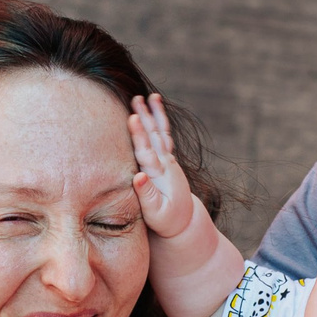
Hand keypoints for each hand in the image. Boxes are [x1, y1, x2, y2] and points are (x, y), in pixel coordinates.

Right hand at [126, 94, 195, 236]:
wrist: (184, 220)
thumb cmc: (165, 220)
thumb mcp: (155, 214)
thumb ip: (147, 196)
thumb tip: (137, 178)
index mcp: (158, 175)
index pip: (146, 152)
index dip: (139, 135)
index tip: (133, 117)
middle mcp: (164, 164)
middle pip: (153, 137)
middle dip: (145, 117)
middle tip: (136, 98)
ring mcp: (168, 161)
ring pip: (160, 132)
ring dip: (154, 114)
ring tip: (150, 96)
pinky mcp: (168, 160)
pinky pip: (164, 136)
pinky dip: (160, 121)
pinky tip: (156, 108)